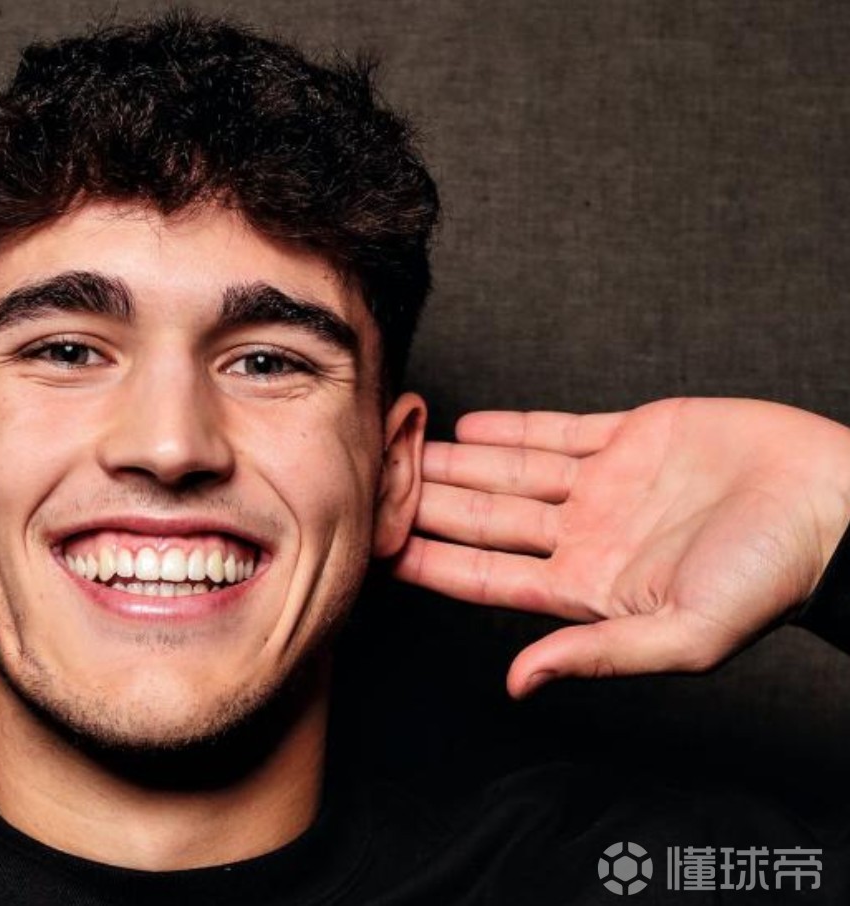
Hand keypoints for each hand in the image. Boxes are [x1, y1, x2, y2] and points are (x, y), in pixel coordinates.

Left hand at [393, 398, 849, 697]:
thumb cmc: (771, 580)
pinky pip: (556, 431)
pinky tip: (469, 425)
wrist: (834, 506)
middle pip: (486, 518)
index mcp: (588, 585)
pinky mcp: (633, 437)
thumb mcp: (683, 636)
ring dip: (456, 462)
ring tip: (404, 447)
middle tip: (373, 483)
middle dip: (428, 503)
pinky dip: (512, 427)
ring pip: (510, 471)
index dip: (431, 562)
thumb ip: (596, 655)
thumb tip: (518, 684)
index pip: (487, 575)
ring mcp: (606, 485)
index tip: (376, 548)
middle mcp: (587, 535)